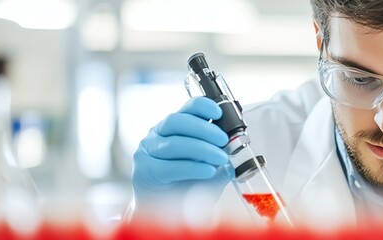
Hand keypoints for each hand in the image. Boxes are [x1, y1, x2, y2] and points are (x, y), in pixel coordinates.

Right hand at [131, 97, 231, 218]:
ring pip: (174, 143)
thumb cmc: (189, 186)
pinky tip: (207, 170)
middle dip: (204, 129)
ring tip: (220, 158)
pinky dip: (192, 167)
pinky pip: (170, 166)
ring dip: (202, 149)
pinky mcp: (145, 172)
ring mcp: (148, 152)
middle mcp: (157, 135)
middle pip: (177, 121)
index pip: (186, 109)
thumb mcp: (211, 166)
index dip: (202, 106)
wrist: (170, 214)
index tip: (218, 112)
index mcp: (173, 127)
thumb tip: (236, 148)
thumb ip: (221, 154)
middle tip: (223, 140)